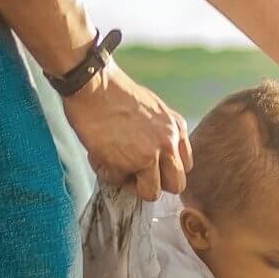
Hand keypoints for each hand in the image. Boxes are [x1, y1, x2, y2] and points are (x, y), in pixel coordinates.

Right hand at [62, 61, 193, 200]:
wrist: (94, 84)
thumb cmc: (116, 93)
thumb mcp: (153, 110)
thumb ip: (161, 133)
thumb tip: (156, 156)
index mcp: (176, 129)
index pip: (184, 165)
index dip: (165, 169)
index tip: (149, 165)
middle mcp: (168, 143)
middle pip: (176, 185)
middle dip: (156, 183)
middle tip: (135, 173)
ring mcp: (148, 156)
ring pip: (151, 193)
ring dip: (132, 185)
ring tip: (115, 165)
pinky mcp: (125, 164)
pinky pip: (118, 181)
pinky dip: (107, 172)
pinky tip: (98, 154)